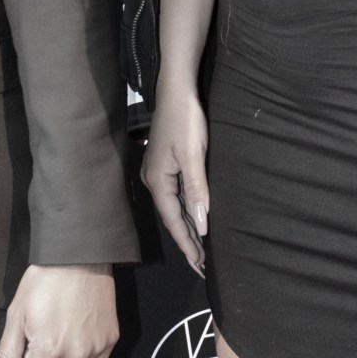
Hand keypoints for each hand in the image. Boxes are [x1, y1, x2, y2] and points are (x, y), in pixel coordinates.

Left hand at [0, 264, 117, 357]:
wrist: (79, 257)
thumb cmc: (45, 281)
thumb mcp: (16, 314)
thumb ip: (8, 355)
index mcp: (47, 352)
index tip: (23, 351)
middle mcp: (74, 357)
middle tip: (39, 337)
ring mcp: (95, 350)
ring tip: (57, 337)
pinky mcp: (110, 341)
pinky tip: (75, 340)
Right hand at [141, 88, 208, 276]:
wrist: (177, 92)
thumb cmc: (185, 121)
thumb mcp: (193, 156)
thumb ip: (197, 191)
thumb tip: (202, 224)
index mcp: (158, 181)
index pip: (174, 220)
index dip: (187, 243)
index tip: (198, 264)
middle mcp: (154, 180)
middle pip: (172, 217)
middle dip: (187, 241)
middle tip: (201, 266)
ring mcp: (158, 172)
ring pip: (175, 207)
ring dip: (187, 227)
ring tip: (200, 249)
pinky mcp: (166, 164)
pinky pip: (176, 195)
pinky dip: (186, 210)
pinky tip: (195, 218)